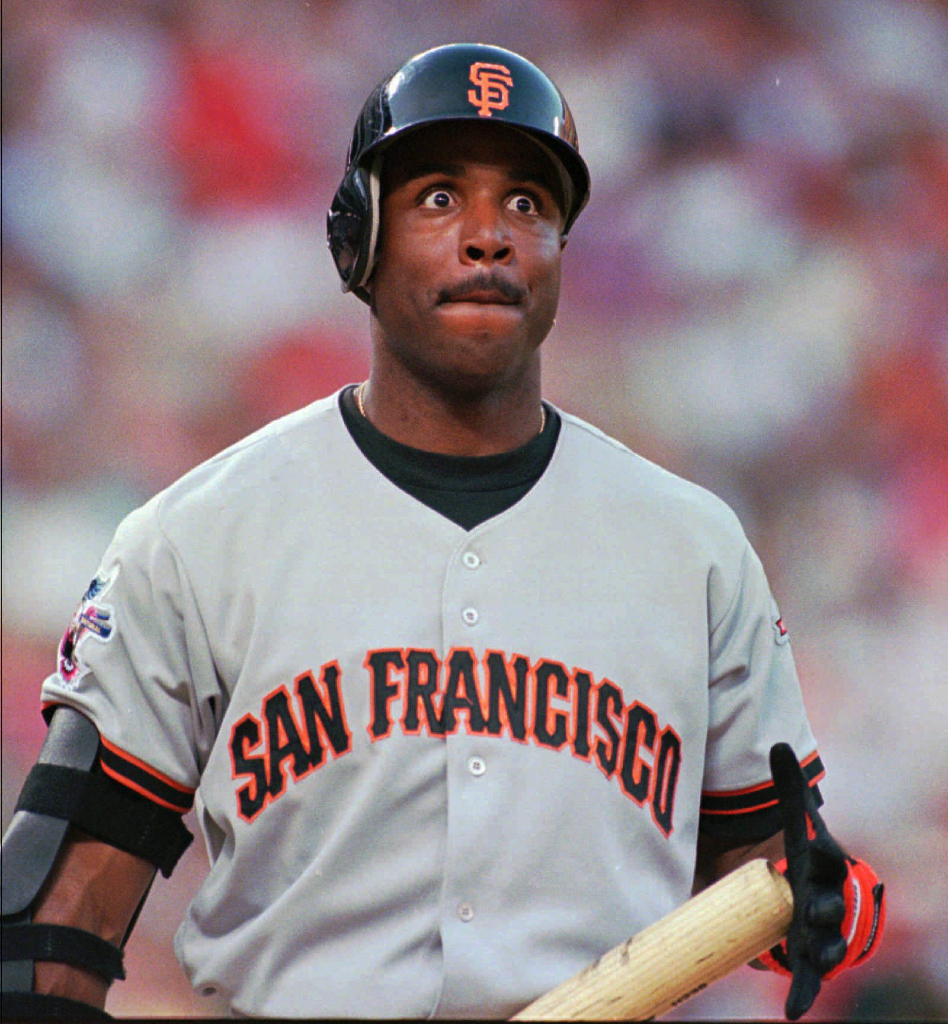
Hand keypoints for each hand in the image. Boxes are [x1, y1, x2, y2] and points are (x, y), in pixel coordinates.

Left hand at [764, 743, 884, 1020]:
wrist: (807, 887)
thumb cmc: (801, 852)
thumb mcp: (794, 818)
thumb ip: (788, 786)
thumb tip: (780, 745)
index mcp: (824, 862)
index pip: (826, 856)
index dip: (823, 853)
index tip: (816, 847)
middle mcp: (827, 897)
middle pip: (828, 904)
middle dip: (822, 908)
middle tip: (809, 909)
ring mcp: (820, 930)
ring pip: (825, 943)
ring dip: (818, 951)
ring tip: (810, 956)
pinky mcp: (807, 955)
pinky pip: (808, 976)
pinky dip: (803, 991)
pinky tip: (792, 1009)